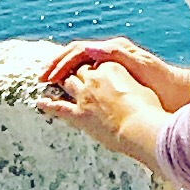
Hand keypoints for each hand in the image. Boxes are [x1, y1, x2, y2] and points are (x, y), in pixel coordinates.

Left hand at [34, 57, 166, 164]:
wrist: (140, 126)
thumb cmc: (149, 109)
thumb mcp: (142, 88)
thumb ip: (129, 82)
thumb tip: (127, 86)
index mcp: (111, 67)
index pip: (94, 62)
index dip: (88, 65)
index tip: (85, 67)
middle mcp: (95, 77)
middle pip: (77, 69)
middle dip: (69, 69)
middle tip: (62, 71)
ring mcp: (85, 95)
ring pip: (67, 82)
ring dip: (58, 80)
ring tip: (50, 80)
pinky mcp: (79, 113)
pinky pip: (59, 107)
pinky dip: (48, 104)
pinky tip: (40, 102)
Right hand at [39, 37, 180, 100]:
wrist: (176, 90)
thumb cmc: (160, 78)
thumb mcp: (139, 64)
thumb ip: (117, 54)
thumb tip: (93, 48)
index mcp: (113, 49)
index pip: (79, 49)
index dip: (62, 61)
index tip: (50, 75)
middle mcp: (109, 54)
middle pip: (74, 55)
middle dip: (56, 65)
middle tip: (42, 78)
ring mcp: (110, 66)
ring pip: (78, 65)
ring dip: (62, 73)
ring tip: (48, 84)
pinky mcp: (113, 77)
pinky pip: (87, 76)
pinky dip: (74, 82)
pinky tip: (66, 93)